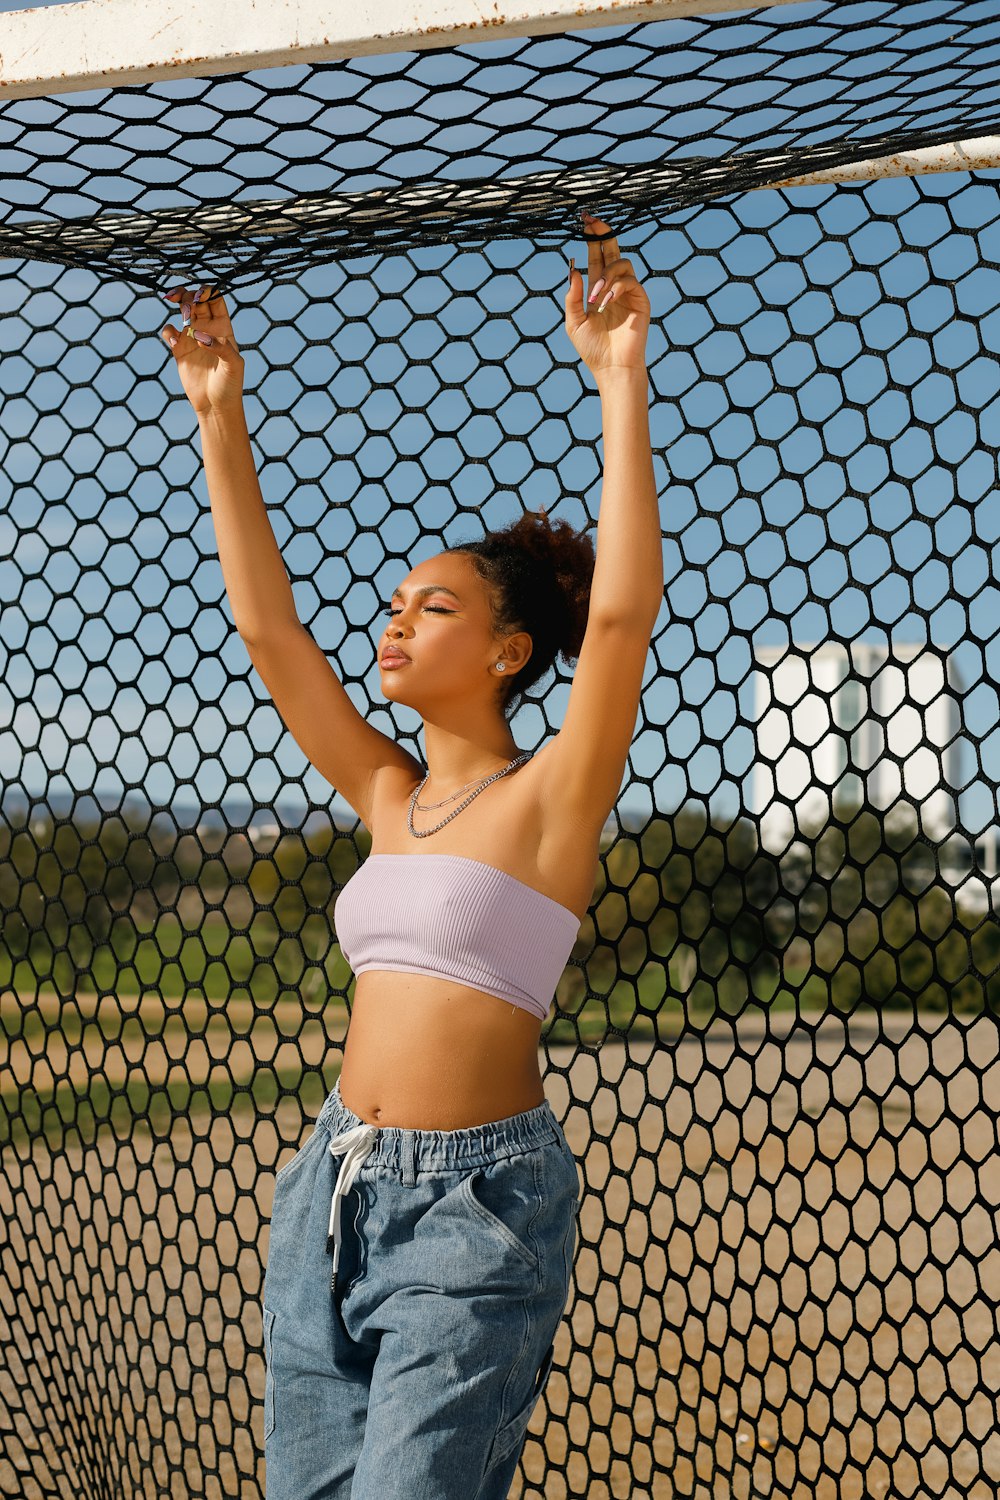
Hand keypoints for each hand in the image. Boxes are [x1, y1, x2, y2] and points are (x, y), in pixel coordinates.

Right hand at [160, 283, 244, 415]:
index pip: (215, 299)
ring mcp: (192, 337)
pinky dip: (168, 332)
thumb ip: (222, 348)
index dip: (207, 292)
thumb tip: (201, 337)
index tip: (199, 297)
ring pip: (182, 309)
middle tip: (186, 305)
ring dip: (179, 305)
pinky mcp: (179, 349)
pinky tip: (175, 344)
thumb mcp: (234, 366)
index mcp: (223, 327)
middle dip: (189, 295)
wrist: (216, 406)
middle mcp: (207, 328)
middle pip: (196, 299)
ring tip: (184, 321)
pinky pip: (169, 332)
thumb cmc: (230, 386)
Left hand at [564, 215, 649, 378]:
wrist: (611, 367)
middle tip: (592, 222)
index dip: (591, 239)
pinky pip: (629, 281)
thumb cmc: (592, 348)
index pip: (596, 256)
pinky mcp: (641, 300)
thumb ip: (573, 297)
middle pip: (611, 250)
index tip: (583, 221)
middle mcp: (614, 286)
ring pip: (621, 264)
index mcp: (598, 288)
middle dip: (602, 234)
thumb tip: (573, 270)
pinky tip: (605, 303)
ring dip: (606, 274)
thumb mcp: (574, 321)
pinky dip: (615, 288)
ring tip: (595, 296)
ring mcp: (629, 292)